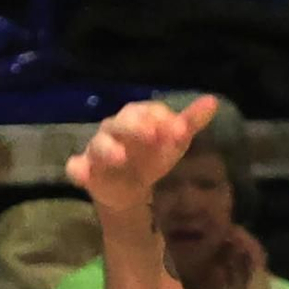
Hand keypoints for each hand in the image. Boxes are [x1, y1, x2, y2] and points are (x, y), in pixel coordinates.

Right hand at [64, 96, 218, 216]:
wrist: (130, 187)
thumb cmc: (151, 155)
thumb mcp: (173, 141)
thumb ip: (189, 122)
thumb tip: (213, 101)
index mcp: (137, 117)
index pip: (148, 112)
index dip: (164, 120)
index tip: (180, 132)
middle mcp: (115, 127)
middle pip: (122, 123)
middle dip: (135, 128)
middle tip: (152, 136)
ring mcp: (98, 147)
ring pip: (99, 143)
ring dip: (108, 149)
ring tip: (120, 157)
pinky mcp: (85, 168)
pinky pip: (75, 166)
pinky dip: (77, 169)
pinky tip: (82, 174)